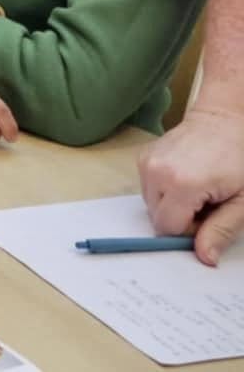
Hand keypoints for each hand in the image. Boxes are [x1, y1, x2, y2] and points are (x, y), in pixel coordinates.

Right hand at [140, 105, 243, 265]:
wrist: (225, 120)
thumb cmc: (239, 159)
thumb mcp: (242, 201)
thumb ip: (222, 230)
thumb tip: (204, 257)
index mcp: (181, 184)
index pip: (168, 228)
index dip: (189, 232)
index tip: (210, 218)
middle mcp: (156, 172)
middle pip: (157, 218)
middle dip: (181, 219)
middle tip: (207, 203)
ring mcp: (146, 162)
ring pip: (151, 204)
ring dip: (172, 205)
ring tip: (197, 190)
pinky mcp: (143, 157)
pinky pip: (148, 188)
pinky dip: (165, 190)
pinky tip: (186, 179)